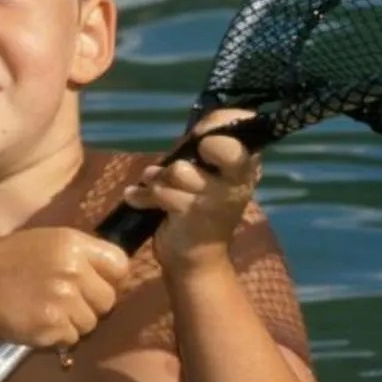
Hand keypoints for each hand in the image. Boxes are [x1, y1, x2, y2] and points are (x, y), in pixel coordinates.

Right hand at [0, 226, 131, 348]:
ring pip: (91, 323)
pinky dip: (57, 338)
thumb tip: (115, 274)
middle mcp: (72, 269)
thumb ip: (81, 254)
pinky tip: (37, 324)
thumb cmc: (9, 264)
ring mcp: (62, 298)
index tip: (94, 285)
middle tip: (64, 303)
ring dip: (73, 324)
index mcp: (73, 243)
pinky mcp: (51, 325)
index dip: (110, 279)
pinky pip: (71, 339)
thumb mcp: (46, 242)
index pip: (119, 265)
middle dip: (91, 306)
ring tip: (46, 311)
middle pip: (108, 300)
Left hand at [124, 109, 262, 268]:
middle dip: (202, 144)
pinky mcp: (191, 215)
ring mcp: (216, 200)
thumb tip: (191, 126)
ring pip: (178, 170)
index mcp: (245, 167)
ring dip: (159, 177)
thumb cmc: (202, 211)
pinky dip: (143, 195)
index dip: (218, 121)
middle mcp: (237, 182)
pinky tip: (137, 198)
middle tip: (187, 155)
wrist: (198, 260)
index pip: (244, 126)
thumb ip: (202, 151)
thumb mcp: (209, 177)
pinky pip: (159, 192)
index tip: (200, 133)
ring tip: (155, 185)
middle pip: (221, 147)